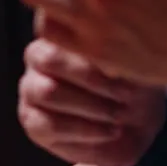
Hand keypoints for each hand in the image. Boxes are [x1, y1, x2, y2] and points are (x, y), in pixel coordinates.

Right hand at [18, 37, 166, 165]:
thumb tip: (110, 63)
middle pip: (48, 60)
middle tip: (127, 96)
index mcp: (61, 34)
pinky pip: (48, 125)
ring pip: (45, 92)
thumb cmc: (135, 85)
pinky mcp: (32, 121)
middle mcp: (37, 58)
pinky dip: (85, 131)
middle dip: (92, 80)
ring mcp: (30, 89)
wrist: (137, 121)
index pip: (64, 34)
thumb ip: (120, 60)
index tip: (128, 70)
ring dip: (89, 106)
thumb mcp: (136, 68)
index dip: (96, 54)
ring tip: (120, 115)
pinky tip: (110, 132)